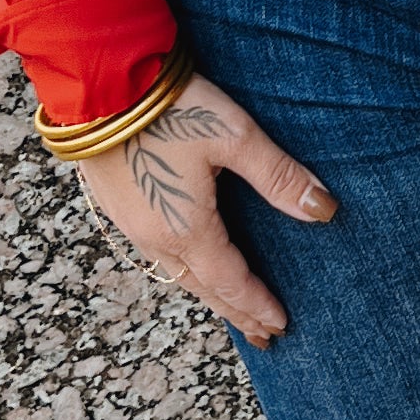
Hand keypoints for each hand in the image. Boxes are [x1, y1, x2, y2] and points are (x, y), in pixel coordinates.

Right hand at [74, 71, 333, 343]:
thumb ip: (278, 175)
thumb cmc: (168, 108)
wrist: (96, 84)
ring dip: (207, 294)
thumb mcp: (233, 136)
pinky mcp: (115, 204)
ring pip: (176, 275)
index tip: (281, 324)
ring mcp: (130, 223)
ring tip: (229, 309)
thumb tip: (324, 210)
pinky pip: (156, 256)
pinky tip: (187, 264)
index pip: (230, 281)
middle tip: (262, 336)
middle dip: (235, 313)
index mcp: (186, 229)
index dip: (256, 304)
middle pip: (203, 288)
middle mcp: (154, 237)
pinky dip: (182, 271)